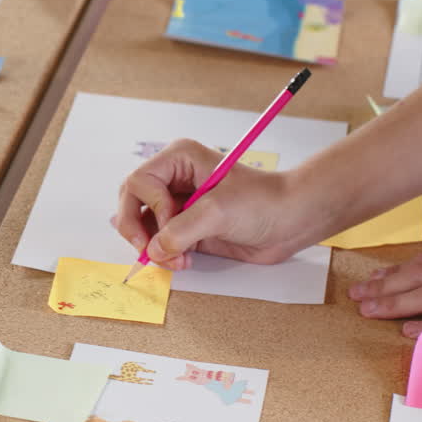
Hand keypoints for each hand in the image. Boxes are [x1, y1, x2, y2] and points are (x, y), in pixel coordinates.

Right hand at [114, 140, 308, 270]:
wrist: (291, 221)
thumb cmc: (263, 202)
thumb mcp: (217, 211)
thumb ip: (180, 230)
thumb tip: (153, 250)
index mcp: (178, 160)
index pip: (138, 183)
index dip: (148, 207)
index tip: (169, 225)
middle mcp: (173, 179)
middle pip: (131, 203)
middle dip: (138, 230)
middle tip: (149, 251)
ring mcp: (178, 205)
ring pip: (141, 226)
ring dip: (153, 247)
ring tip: (175, 259)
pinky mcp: (185, 228)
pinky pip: (159, 243)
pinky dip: (164, 255)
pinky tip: (182, 260)